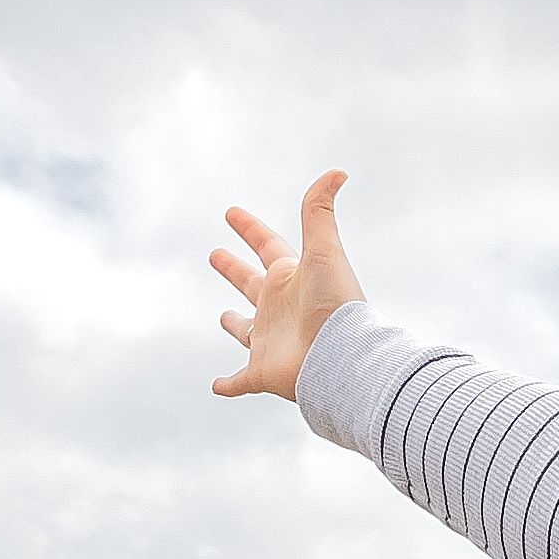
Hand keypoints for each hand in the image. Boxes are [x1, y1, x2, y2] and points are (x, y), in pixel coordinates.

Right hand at [207, 169, 365, 400]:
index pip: (267, 246)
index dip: (250, 228)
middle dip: (234, 270)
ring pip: (247, 332)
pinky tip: (217, 386)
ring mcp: (270, 341)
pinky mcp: (262, 373)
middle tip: (215, 255)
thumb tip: (337, 171)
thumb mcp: (324, 251)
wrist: (342, 358)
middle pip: (251, 284)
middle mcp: (280, 308)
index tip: (232, 213)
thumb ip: (320, 212)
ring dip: (235, 326)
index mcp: (291, 278)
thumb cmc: (336, 305)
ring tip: (223, 318)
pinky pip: (240, 381)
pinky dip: (228, 385)